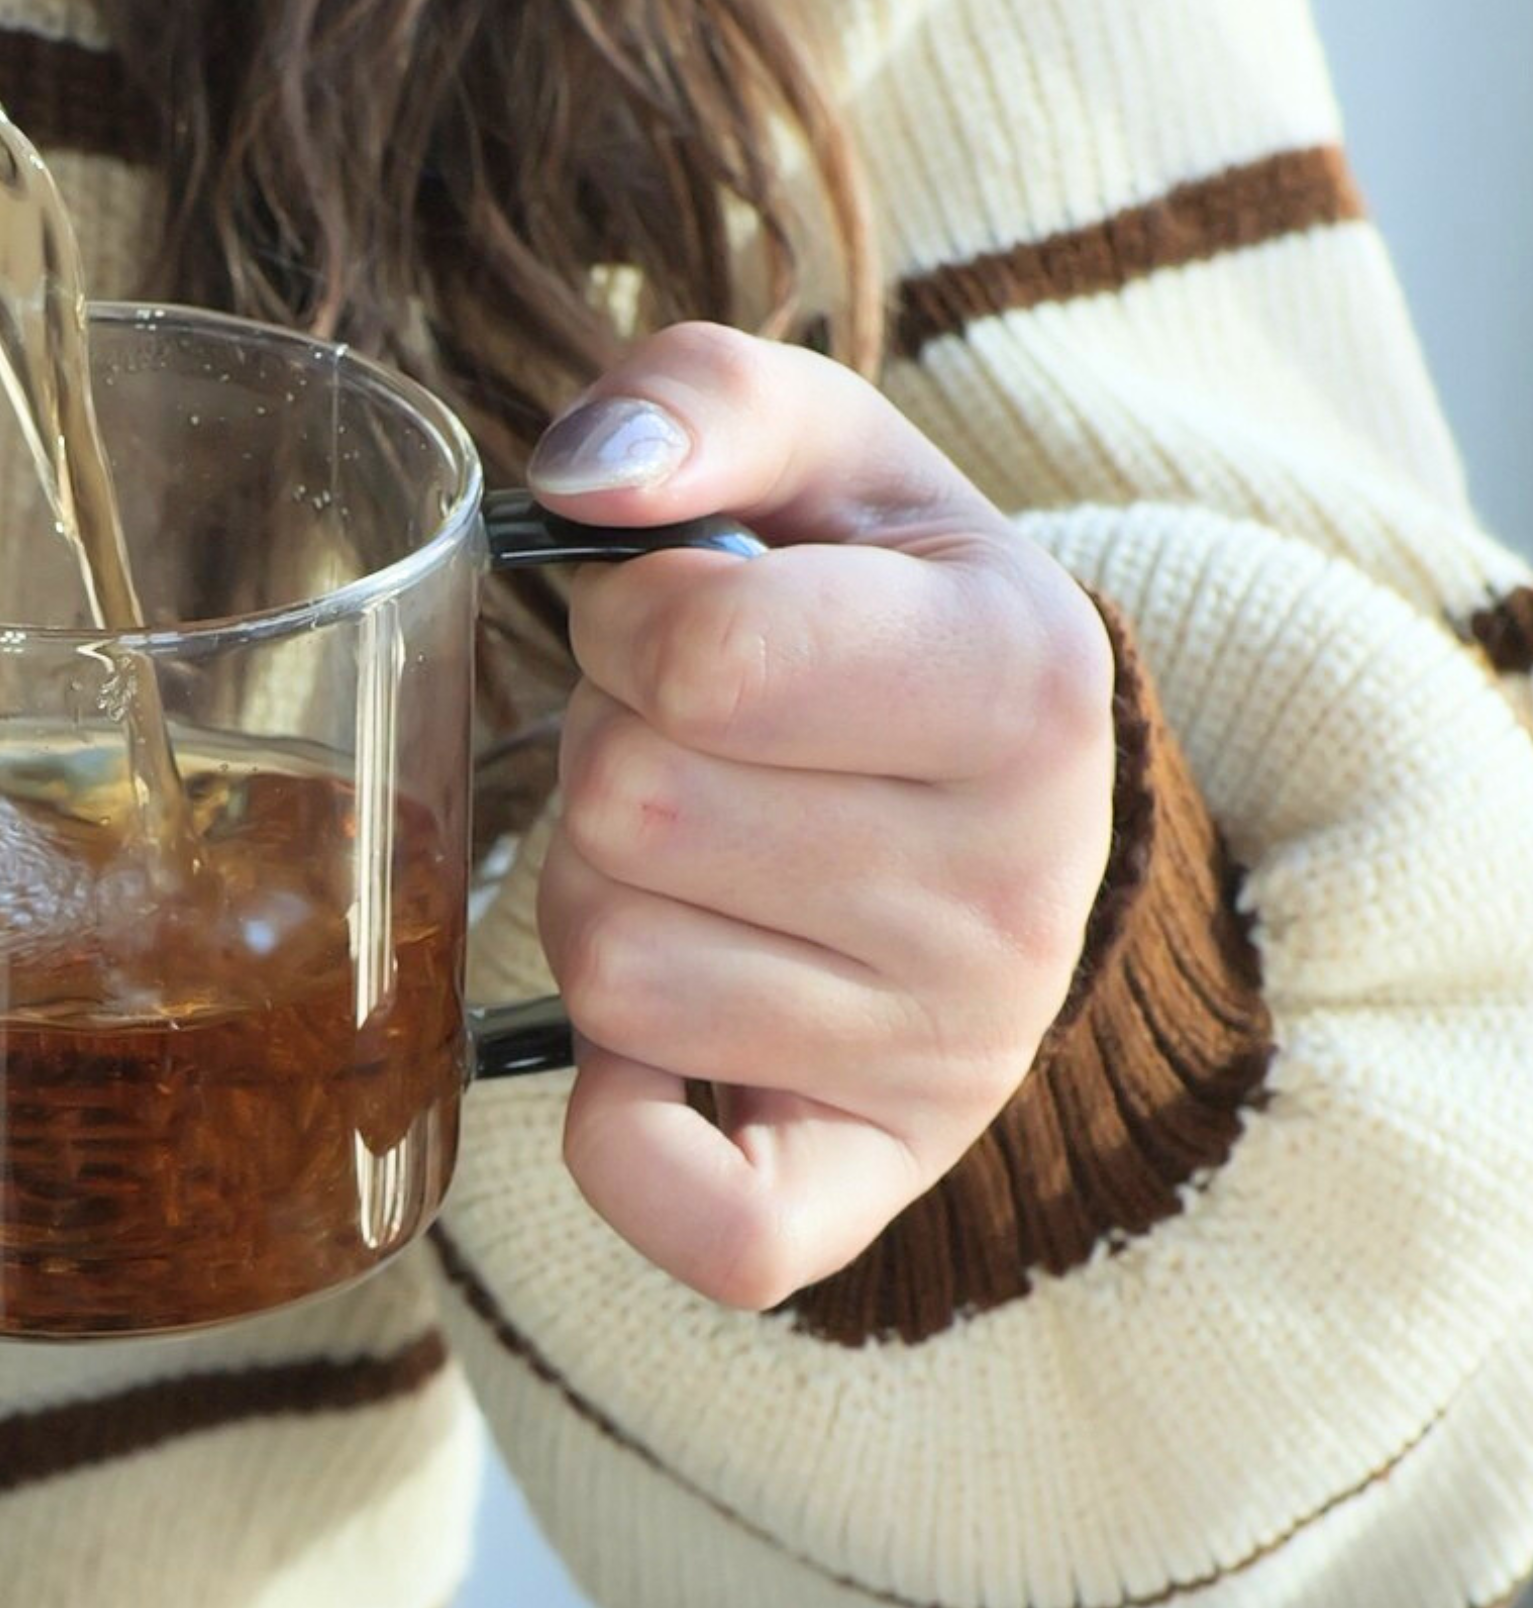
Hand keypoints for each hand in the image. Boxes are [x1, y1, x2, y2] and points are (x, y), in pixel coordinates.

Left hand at [522, 323, 1116, 1309]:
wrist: (1008, 843)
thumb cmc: (885, 638)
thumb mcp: (834, 473)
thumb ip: (704, 400)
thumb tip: (581, 474)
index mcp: (1026, 679)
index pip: (700, 650)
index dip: (633, 625)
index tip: (684, 635)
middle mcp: (1010, 887)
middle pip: (629, 813)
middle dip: (609, 767)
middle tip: (698, 767)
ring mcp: (941, 1060)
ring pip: (610, 974)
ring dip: (603, 911)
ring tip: (704, 880)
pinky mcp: (856, 1194)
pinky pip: (678, 1207)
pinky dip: (615, 1131)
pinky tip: (664, 1055)